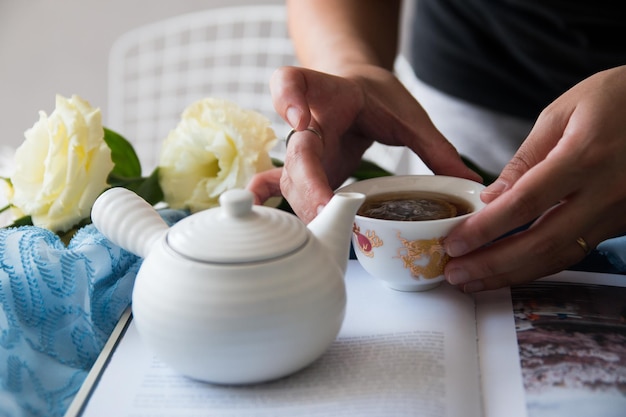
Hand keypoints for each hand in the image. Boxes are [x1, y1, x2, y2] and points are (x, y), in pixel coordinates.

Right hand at [247, 65, 480, 221]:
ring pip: (292, 176)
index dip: (288, 97)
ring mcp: (303, 146)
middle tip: (328, 210)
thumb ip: (436, 149)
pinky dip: (266, 196)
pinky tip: (259, 211)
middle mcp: (310, 121)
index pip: (295, 81)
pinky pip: (277, 180)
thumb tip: (471, 183)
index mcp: (334, 96)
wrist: (356, 89)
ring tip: (325, 232)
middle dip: (310, 183)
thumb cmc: (379, 98)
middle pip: (298, 149)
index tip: (297, 118)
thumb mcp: (410, 117)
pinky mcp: (302, 166)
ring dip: (305, 204)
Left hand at [444, 65, 625, 291]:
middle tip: (456, 273)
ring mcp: (619, 212)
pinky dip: (540, 265)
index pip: (525, 203)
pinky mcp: (622, 222)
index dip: (486, 229)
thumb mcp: (563, 111)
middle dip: (492, 264)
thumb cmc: (617, 98)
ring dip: (513, 273)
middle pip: (541, 241)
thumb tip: (493, 198)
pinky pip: (576, 251)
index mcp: (585, 156)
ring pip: (560, 256)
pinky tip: (512, 269)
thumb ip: (526, 159)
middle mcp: (606, 191)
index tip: (455, 242)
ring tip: (475, 280)